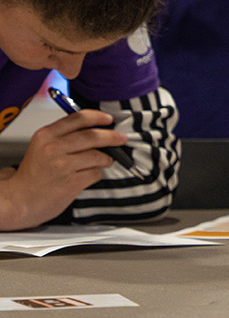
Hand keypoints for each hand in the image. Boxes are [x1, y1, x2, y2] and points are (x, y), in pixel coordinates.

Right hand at [0, 109, 127, 229]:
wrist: (18, 200)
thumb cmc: (33, 174)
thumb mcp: (42, 146)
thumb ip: (65, 135)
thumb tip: (96, 127)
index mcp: (46, 135)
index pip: (78, 118)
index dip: (98, 117)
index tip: (109, 119)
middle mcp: (53, 148)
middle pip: (92, 136)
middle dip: (111, 136)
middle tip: (121, 138)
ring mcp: (62, 166)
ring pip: (97, 155)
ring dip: (106, 158)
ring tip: (106, 160)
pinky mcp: (70, 183)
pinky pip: (95, 173)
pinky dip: (97, 173)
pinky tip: (90, 175)